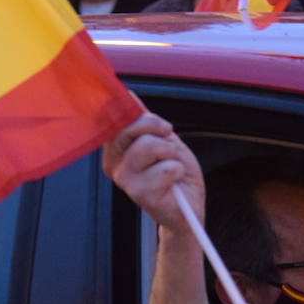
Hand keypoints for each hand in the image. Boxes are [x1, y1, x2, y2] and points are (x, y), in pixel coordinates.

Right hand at [102, 111, 205, 241]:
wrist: (188, 208)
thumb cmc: (175, 176)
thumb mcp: (163, 140)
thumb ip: (145, 121)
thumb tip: (129, 96)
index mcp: (116, 149)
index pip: (115, 119)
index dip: (141, 118)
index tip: (160, 127)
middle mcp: (115, 164)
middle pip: (130, 127)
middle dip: (159, 130)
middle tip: (169, 147)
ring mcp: (126, 180)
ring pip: (148, 145)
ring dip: (170, 153)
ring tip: (171, 166)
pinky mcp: (140, 194)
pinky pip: (165, 168)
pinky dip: (177, 170)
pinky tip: (174, 182)